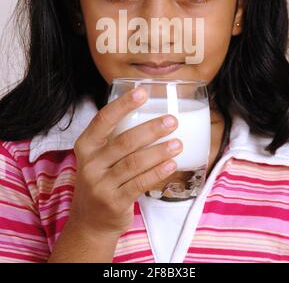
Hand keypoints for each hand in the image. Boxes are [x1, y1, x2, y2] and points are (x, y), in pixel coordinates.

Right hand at [67, 87, 181, 238]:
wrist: (90, 222)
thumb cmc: (102, 179)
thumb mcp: (98, 157)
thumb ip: (115, 138)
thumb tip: (151, 112)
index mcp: (86, 145)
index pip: (103, 119)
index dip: (123, 104)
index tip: (142, 92)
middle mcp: (90, 163)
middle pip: (124, 141)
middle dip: (151, 129)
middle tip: (172, 121)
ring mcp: (100, 184)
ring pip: (134, 163)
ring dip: (159, 151)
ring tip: (178, 143)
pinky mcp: (114, 202)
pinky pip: (139, 183)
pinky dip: (157, 172)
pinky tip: (171, 164)